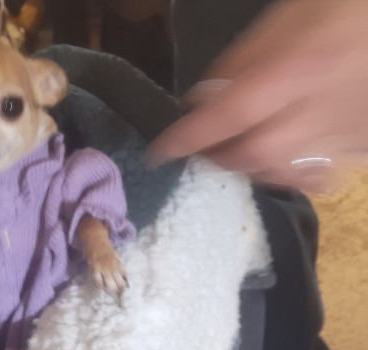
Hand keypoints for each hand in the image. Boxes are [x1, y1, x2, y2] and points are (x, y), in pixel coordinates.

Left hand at [148, 0, 367, 192]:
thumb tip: (200, 101)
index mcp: (301, 66)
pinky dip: (290, 175)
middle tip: (201, 149)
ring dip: (250, 169)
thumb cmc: (343, 6)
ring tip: (236, 151)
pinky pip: (320, 177)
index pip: (231, 115)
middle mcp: (324, 107)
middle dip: (218, 158)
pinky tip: (280, 159)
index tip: (158, 154)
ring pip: (285, 173)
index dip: (190, 138)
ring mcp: (349, 131)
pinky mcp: (363, 144)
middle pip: (256, 155)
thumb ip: (239, 61)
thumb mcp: (288, 15)